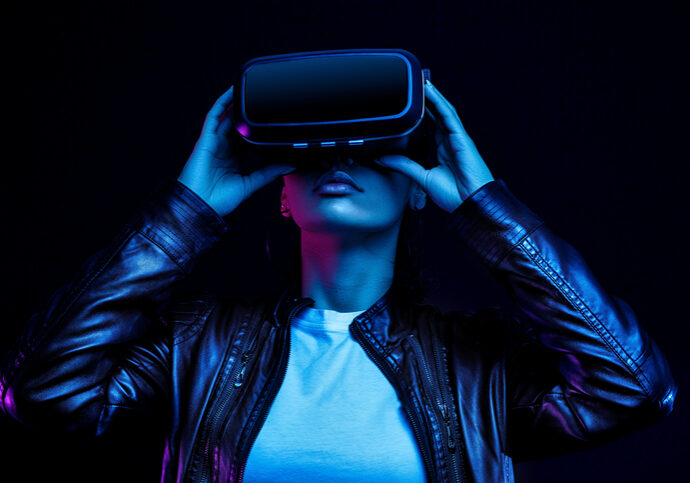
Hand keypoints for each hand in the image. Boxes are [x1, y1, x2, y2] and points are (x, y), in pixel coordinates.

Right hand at [177, 86, 295, 216]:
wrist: (200, 205)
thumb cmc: (219, 200)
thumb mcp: (250, 184)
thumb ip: (268, 173)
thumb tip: (288, 165)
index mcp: (233, 159)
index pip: (247, 138)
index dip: (257, 128)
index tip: (271, 120)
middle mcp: (223, 148)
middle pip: (237, 124)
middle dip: (248, 112)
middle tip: (265, 98)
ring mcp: (214, 142)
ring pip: (226, 116)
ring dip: (237, 102)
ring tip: (250, 87)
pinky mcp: (206, 138)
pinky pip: (214, 115)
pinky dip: (222, 103)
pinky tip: (232, 92)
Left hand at [375, 80, 494, 212]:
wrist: (471, 205)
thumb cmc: (455, 196)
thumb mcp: (422, 178)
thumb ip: (404, 166)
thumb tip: (384, 159)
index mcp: (442, 151)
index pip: (429, 126)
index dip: (420, 113)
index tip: (408, 103)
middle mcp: (449, 142)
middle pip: (436, 115)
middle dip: (426, 100)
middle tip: (413, 84)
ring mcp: (457, 139)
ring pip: (442, 111)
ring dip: (432, 96)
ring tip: (420, 81)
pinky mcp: (462, 139)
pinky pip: (449, 116)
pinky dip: (439, 102)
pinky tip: (431, 92)